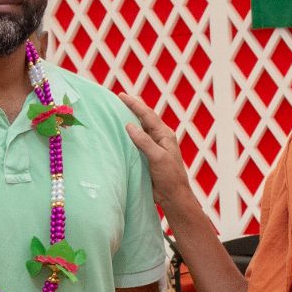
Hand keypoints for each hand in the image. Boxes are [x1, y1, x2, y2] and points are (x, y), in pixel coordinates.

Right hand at [117, 90, 194, 211]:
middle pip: (144, 118)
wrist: (173, 196)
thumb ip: (144, 141)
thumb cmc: (169, 177)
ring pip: (141, 129)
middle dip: (132, 108)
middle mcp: (160, 138)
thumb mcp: (157, 157)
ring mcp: (154, 147)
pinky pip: (137, 141)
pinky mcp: (148, 156)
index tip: (121, 96)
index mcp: (165, 135)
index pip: (147, 115)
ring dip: (130, 120)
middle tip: (119, 99)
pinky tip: (120, 134)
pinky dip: (129, 135)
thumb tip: (129, 125)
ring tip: (118, 112)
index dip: (134, 104)